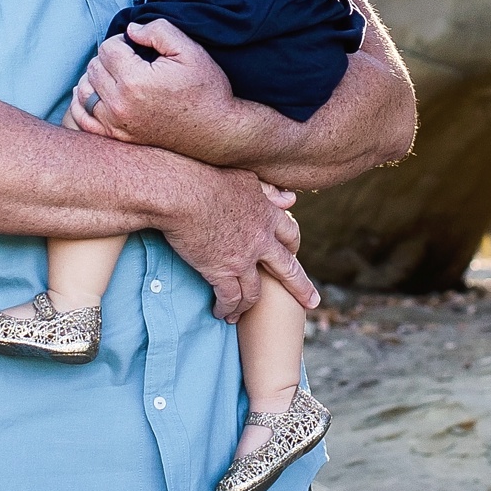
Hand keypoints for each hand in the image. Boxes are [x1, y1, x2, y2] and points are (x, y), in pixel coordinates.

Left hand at [65, 17, 237, 153]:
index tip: (137, 46)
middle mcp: (120, 104)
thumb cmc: (206, 90)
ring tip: (117, 75)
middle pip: (93, 68)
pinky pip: (83, 119)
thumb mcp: (190, 50)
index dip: (121, 40)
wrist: (217, 131)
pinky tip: (98, 95)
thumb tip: (130, 30)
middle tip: (130, 59)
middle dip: (108, 58)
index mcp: (135, 80)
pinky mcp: (118, 137)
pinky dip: (83, 105)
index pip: (107, 48)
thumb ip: (158, 30)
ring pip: (84, 91)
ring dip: (95, 79)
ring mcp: (117, 124)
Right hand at [160, 159, 318, 320]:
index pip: (290, 234)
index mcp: (267, 214)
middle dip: (300, 287)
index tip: (293, 255)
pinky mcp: (220, 271)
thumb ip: (268, 190)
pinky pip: (229, 298)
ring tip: (241, 314)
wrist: (180, 192)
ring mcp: (242, 258)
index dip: (292, 247)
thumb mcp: (244, 177)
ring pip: (255, 292)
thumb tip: (291, 198)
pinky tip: (221, 313)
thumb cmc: (206, 177)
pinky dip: (227, 308)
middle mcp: (260, 239)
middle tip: (311, 302)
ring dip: (248, 305)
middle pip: (287, 269)